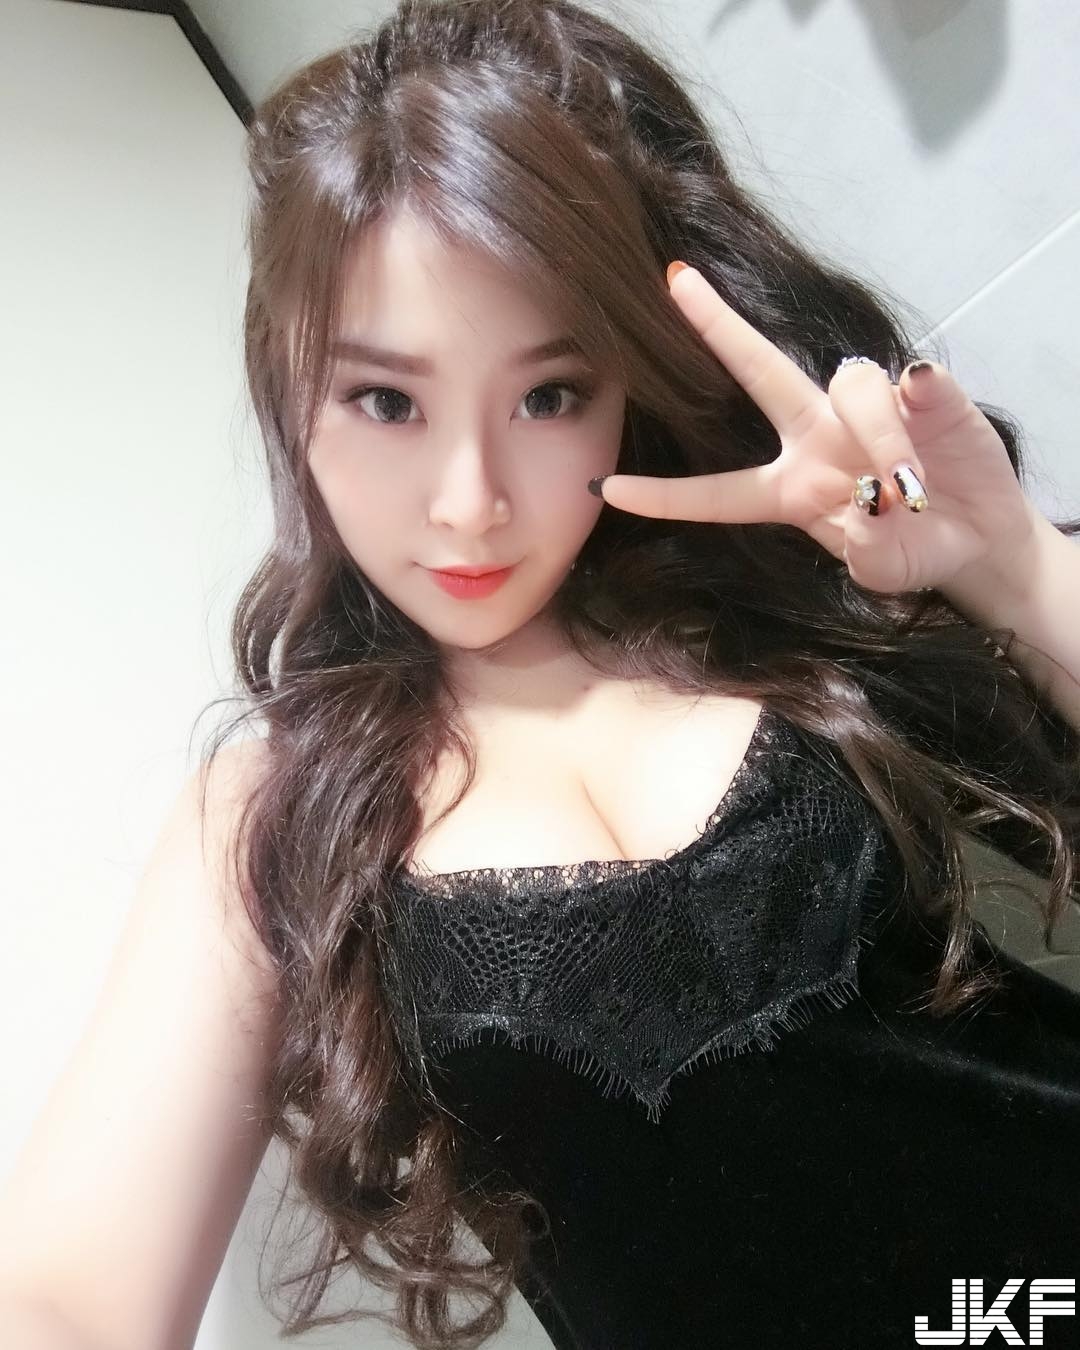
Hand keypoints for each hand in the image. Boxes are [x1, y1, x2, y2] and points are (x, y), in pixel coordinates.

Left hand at [593, 263, 1036, 594]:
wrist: (977, 538)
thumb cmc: (913, 553)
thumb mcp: (886, 570)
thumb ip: (872, 550)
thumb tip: (875, 500)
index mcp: (789, 490)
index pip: (717, 494)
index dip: (665, 496)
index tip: (606, 487)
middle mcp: (813, 435)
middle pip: (759, 374)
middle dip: (718, 327)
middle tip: (678, 283)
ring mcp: (863, 406)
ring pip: (848, 388)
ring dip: (880, 440)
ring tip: (908, 491)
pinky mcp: (918, 388)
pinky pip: (905, 382)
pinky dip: (915, 410)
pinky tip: (929, 425)